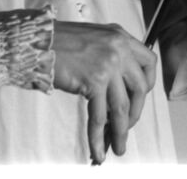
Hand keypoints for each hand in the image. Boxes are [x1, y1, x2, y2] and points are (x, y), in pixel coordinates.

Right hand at [52, 20, 156, 163]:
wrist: (37, 41)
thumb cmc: (60, 41)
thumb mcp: (96, 39)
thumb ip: (111, 55)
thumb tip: (118, 88)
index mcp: (121, 37)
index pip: (149, 61)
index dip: (148, 83)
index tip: (139, 97)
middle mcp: (119, 49)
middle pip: (140, 88)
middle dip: (135, 112)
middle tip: (127, 126)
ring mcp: (108, 65)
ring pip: (122, 106)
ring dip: (121, 131)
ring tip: (119, 147)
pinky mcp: (94, 81)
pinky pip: (99, 116)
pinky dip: (98, 136)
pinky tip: (98, 149)